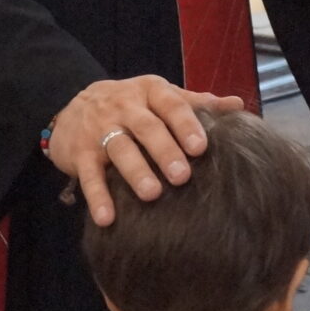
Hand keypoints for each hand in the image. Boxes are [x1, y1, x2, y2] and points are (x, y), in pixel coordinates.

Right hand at [48, 75, 244, 226]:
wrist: (71, 106)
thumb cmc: (130, 106)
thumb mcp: (160, 96)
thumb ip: (196, 102)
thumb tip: (238, 106)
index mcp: (149, 91)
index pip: (170, 104)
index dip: (186, 124)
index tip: (201, 147)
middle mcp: (124, 107)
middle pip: (145, 127)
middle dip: (164, 150)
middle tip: (182, 176)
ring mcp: (99, 130)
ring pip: (118, 148)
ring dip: (135, 171)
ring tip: (151, 194)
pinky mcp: (79, 153)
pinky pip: (88, 175)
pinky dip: (97, 197)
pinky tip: (107, 219)